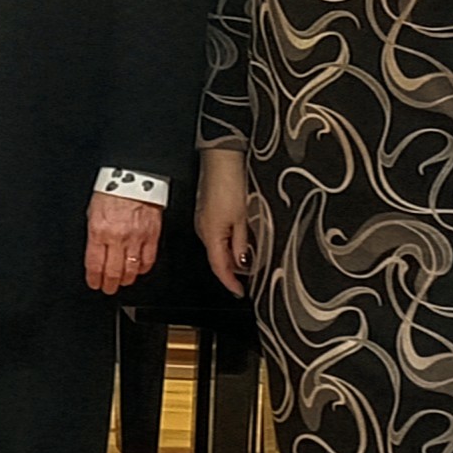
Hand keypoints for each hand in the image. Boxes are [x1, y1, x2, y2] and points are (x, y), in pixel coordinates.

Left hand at [86, 192, 164, 292]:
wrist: (134, 178)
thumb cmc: (111, 191)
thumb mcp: (92, 212)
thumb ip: (94, 235)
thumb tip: (94, 254)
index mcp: (99, 231)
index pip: (95, 264)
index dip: (94, 279)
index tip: (94, 284)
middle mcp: (117, 237)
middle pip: (113, 272)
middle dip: (109, 284)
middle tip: (108, 288)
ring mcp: (136, 238)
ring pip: (131, 270)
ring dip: (125, 280)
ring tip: (122, 282)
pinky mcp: (152, 236)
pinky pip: (148, 260)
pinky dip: (142, 269)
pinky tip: (138, 270)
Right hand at [196, 148, 259, 296]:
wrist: (221, 159)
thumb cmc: (230, 184)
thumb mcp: (242, 218)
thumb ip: (241, 244)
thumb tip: (241, 263)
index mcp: (210, 234)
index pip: (219, 267)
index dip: (230, 283)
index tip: (239, 293)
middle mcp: (203, 229)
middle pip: (217, 258)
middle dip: (232, 271)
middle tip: (248, 280)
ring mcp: (204, 220)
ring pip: (217, 246)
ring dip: (231, 255)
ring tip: (248, 261)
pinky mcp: (207, 211)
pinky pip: (217, 234)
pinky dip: (228, 242)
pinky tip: (240, 240)